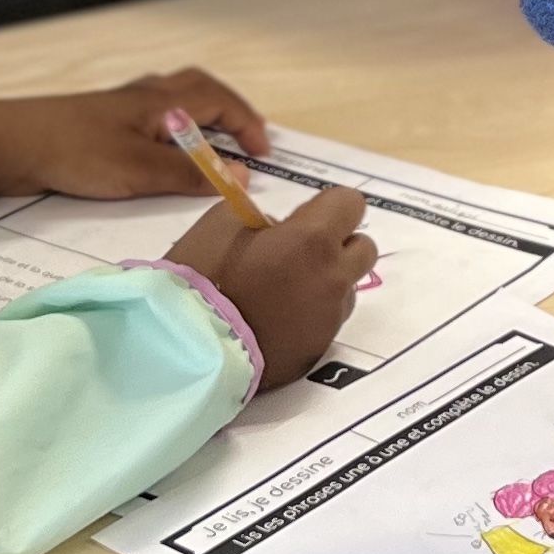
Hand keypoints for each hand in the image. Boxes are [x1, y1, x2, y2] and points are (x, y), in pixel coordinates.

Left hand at [0, 67, 271, 199]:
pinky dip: (172, 134)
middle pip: (199, 89)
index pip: (220, 99)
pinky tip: (161, 160)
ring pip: (174, 103)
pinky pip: (151, 121)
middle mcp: (144, 96)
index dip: (247, 123)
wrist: (9, 145)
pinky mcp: (101, 126)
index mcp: (160, 100)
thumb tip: (241, 176)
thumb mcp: (139, 171)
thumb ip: (190, 174)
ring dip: (199, 121)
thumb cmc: (75, 151)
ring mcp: (121, 108)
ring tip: (210, 152)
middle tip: (245, 142)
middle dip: (228, 111)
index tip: (263, 154)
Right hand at [170, 181, 374, 387]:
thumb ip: (263, 216)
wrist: (189, 345)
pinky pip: (327, 321)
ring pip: (346, 289)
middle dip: (339, 244)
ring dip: (326, 283)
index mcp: (313, 240)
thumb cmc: (202, 276)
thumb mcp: (221, 221)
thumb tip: (280, 229)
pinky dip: (310, 316)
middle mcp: (333, 278)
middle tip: (299, 253)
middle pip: (364, 249)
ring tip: (281, 293)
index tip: (302, 219)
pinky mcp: (318, 349)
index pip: (351, 203)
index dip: (330, 207)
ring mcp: (329, 318)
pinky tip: (275, 321)